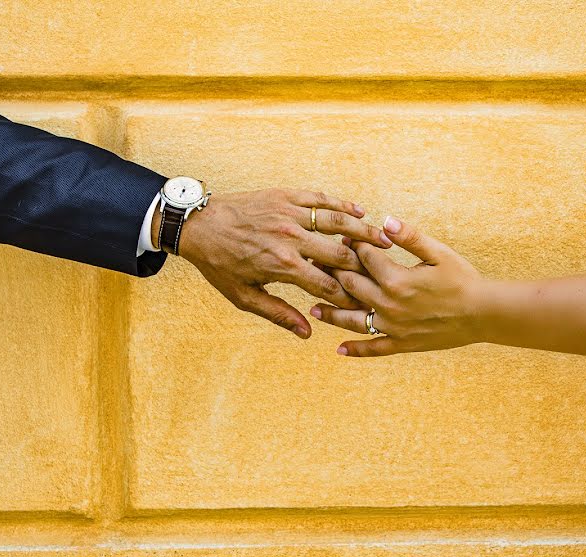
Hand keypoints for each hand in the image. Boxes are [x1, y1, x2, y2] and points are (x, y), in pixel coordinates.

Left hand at [179, 188, 391, 337]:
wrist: (198, 225)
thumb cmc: (220, 264)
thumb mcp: (243, 296)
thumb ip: (278, 314)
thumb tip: (308, 333)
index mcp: (282, 266)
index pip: (328, 286)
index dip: (351, 297)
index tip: (368, 303)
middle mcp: (290, 238)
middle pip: (340, 253)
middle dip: (366, 265)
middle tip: (387, 271)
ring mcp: (288, 213)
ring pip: (337, 221)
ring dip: (364, 230)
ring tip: (386, 238)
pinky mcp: (285, 195)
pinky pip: (320, 198)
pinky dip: (342, 204)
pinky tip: (360, 210)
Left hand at [311, 216, 485, 355]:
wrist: (484, 314)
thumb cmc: (463, 279)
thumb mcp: (438, 252)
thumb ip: (410, 237)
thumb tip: (385, 221)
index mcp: (396, 279)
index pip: (364, 258)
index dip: (351, 245)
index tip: (341, 237)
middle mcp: (388, 305)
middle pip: (350, 286)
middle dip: (332, 272)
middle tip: (316, 264)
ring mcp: (393, 327)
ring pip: (353, 320)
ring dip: (332, 314)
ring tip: (314, 309)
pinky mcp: (402, 343)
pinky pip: (374, 349)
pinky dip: (356, 350)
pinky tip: (339, 350)